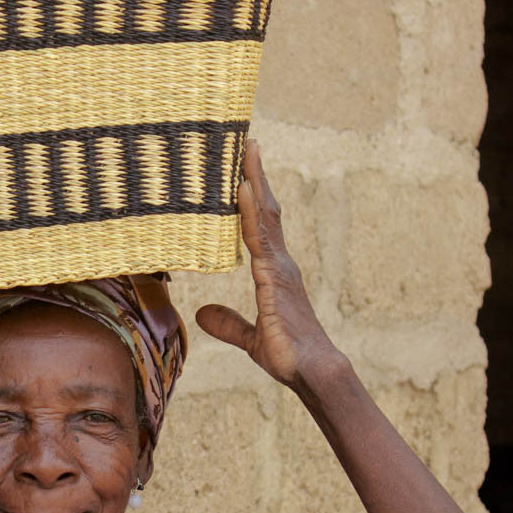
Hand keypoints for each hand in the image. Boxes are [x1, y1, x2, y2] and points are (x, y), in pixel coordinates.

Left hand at [195, 137, 342, 390]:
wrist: (309, 372)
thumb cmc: (288, 354)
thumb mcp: (249, 336)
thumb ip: (228, 323)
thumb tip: (203, 313)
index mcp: (274, 271)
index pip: (260, 225)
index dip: (252, 196)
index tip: (242, 169)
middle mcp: (280, 262)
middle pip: (265, 209)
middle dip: (255, 175)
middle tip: (244, 140)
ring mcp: (280, 267)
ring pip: (264, 215)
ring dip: (254, 180)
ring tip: (244, 148)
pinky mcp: (275, 278)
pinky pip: (260, 238)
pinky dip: (251, 212)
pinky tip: (243, 189)